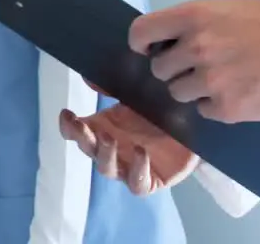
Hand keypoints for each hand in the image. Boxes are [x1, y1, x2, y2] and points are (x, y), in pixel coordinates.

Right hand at [59, 81, 198, 195]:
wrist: (192, 131)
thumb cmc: (157, 112)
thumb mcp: (135, 97)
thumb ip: (113, 88)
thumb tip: (89, 76)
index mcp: (101, 129)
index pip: (76, 132)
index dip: (68, 126)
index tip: (66, 112)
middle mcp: (110, 150)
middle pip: (88, 149)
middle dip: (82, 138)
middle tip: (82, 126)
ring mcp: (128, 167)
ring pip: (107, 169)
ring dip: (105, 155)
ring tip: (110, 139)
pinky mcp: (150, 181)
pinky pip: (138, 183)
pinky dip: (137, 170)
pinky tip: (141, 153)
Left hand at [130, 0, 259, 122]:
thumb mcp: (220, 10)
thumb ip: (189, 25)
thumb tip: (159, 43)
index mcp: (192, 17)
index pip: (141, 32)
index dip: (141, 43)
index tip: (147, 49)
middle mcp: (197, 47)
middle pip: (158, 68)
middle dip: (174, 68)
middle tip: (198, 65)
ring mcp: (212, 80)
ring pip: (178, 92)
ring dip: (194, 89)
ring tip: (221, 78)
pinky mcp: (228, 108)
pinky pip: (204, 111)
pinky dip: (216, 105)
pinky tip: (237, 91)